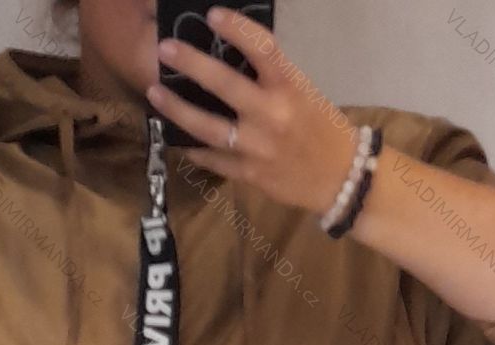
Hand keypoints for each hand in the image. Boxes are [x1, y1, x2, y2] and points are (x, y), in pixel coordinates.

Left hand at [145, 5, 359, 217]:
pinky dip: (193, 147)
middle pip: (224, 85)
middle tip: (165, 49)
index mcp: (290, 88)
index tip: (212, 15)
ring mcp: (256, 148)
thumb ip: (270, 79)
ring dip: (176, 109)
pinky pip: (212, 158)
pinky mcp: (247, 174)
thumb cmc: (321, 128)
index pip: (262, 49)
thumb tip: (231, 57)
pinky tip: (177, 136)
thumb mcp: (303, 93)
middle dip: (191, 64)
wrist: (340, 179)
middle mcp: (271, 115)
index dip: (236, 29)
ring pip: (206, 127)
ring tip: (154, 93)